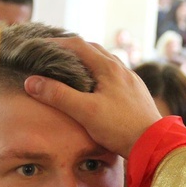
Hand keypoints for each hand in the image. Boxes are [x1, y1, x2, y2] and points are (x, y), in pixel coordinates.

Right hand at [23, 37, 161, 158]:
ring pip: (105, 63)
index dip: (56, 43)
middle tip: (53, 53)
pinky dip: (98, 75)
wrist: (154, 144)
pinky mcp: (135, 94)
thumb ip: (58, 95)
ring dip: (87, 61)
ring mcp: (131, 81)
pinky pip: (114, 76)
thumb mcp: (85, 111)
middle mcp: (122, 69)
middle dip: (71, 48)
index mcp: (109, 67)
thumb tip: (31, 81)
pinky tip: (95, 87)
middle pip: (93, 50)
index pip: (78, 45)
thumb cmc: (120, 127)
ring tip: (72, 68)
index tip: (38, 46)